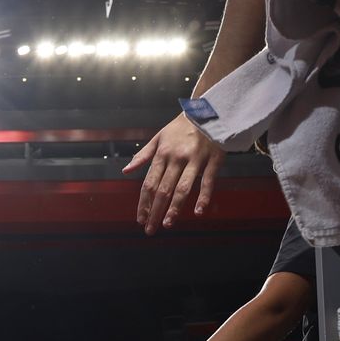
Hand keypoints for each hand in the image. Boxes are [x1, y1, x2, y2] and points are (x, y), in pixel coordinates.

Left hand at [123, 112, 227, 234]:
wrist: (208, 111)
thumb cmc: (181, 127)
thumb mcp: (158, 137)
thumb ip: (142, 156)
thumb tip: (126, 170)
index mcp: (162, 153)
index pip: (149, 183)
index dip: (144, 202)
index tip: (140, 218)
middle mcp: (177, 158)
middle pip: (163, 189)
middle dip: (155, 211)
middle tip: (150, 229)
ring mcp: (195, 160)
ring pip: (183, 188)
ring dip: (174, 208)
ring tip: (167, 224)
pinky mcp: (213, 160)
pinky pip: (207, 181)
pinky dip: (203, 197)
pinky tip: (198, 211)